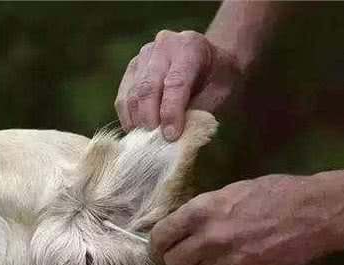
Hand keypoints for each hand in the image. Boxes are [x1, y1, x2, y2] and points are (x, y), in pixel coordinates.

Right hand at [114, 30, 242, 140]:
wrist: (210, 59)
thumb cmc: (218, 78)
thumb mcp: (220, 92)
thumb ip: (199, 110)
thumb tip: (176, 136)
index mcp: (189, 47)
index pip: (175, 82)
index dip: (171, 112)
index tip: (171, 136)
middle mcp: (163, 45)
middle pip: (148, 86)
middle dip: (149, 118)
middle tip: (154, 141)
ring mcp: (143, 56)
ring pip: (132, 93)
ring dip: (136, 120)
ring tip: (144, 140)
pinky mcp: (131, 69)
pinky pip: (123, 96)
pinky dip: (128, 117)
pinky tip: (137, 131)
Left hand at [151, 175, 337, 264]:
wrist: (315, 213)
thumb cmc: (274, 193)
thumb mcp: (230, 191)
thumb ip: (201, 211)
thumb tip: (180, 226)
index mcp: (202, 212)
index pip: (160, 237)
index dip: (157, 244)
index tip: (159, 247)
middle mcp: (210, 240)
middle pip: (172, 263)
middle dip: (174, 259)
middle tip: (182, 255)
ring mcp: (228, 264)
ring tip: (207, 261)